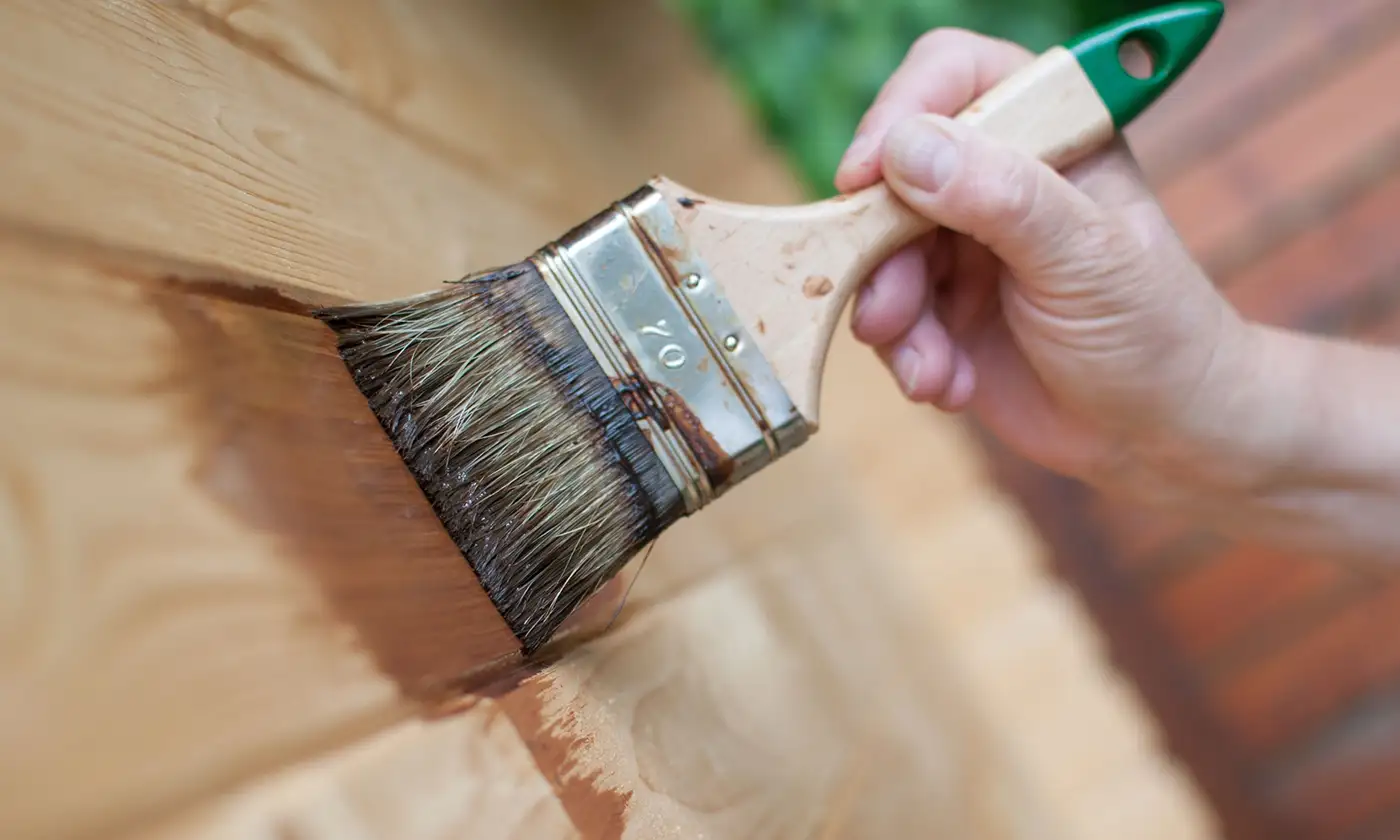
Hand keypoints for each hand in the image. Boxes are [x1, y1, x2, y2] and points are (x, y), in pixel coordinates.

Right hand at [835, 29, 1258, 492]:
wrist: (1160, 436)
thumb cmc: (1153, 331)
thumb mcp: (1085, 257)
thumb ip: (1001, 198)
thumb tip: (907, 149)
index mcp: (1048, 134)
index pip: (954, 76)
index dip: (901, 113)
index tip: (866, 176)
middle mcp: (996, 179)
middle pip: (891, 172)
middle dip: (880, 248)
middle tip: (891, 312)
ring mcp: (961, 245)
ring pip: (874, 251)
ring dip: (893, 317)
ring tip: (933, 369)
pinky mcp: (940, 310)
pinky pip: (886, 317)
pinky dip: (906, 355)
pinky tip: (948, 384)